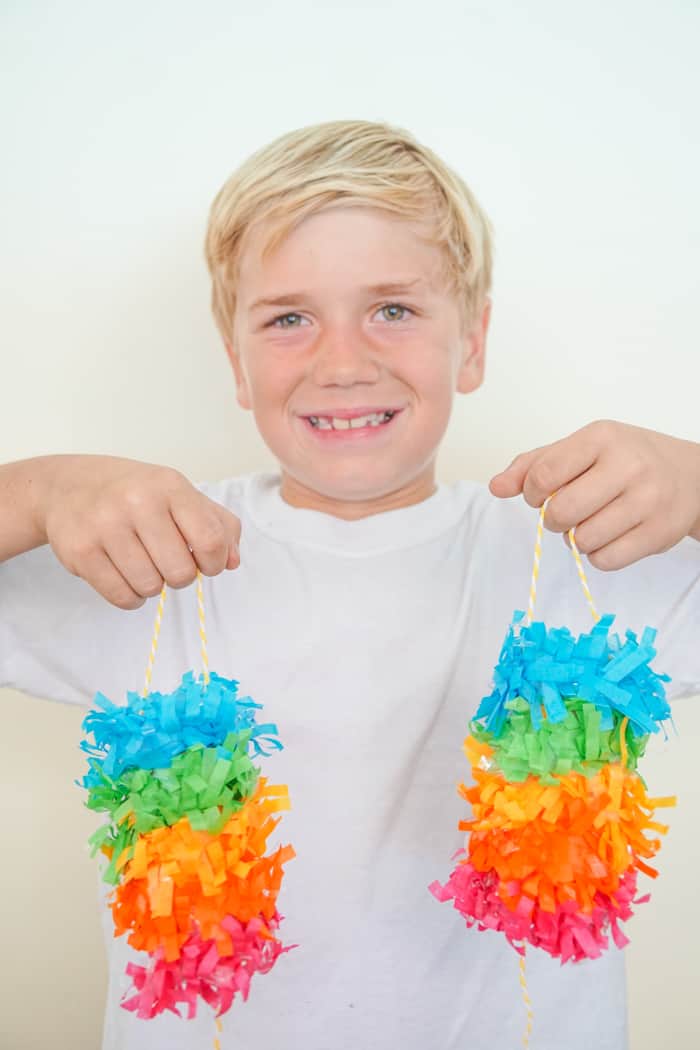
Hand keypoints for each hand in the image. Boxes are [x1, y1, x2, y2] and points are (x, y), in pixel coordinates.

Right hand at [36, 454, 240, 608]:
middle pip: (180, 572)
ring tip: (143, 564)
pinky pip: (122, 597)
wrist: (68, 486)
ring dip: (153, 585)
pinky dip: (131, 596)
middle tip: (168, 562)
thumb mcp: (179, 494)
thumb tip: (232, 562)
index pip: (211, 540)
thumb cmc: (135, 494)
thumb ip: (218, 525)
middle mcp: (137, 502)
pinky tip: (126, 575)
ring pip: (151, 588)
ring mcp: (105, 526)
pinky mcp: (80, 551)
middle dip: (180, 576)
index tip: (205, 563)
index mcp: (169, 486)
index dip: (214, 563)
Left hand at [489, 420, 699, 569]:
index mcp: (601, 438)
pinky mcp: (659, 533)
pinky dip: (597, 555)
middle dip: (553, 519)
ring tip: (591, 522)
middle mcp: (628, 466)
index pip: (543, 474)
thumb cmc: (626, 459)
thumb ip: (533, 465)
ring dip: (577, 538)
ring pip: (582, 540)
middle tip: (566, 512)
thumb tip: (496, 486)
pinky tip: (608, 536)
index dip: (532, 493)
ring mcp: (647, 501)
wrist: (692, 475)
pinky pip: (605, 560)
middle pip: (561, 512)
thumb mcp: (581, 448)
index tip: (540, 495)